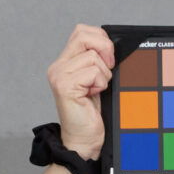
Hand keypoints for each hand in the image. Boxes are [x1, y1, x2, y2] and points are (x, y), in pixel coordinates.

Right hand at [39, 24, 113, 173]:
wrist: (85, 141)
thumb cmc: (93, 115)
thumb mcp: (98, 81)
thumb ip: (99, 61)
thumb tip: (115, 46)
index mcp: (66, 62)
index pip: (82, 31)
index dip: (101, 39)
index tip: (109, 59)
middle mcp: (58, 66)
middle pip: (84, 35)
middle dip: (104, 49)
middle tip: (107, 70)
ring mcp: (59, 75)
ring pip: (92, 56)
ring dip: (103, 74)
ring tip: (96, 91)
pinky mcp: (64, 86)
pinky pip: (92, 72)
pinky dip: (100, 83)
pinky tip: (93, 96)